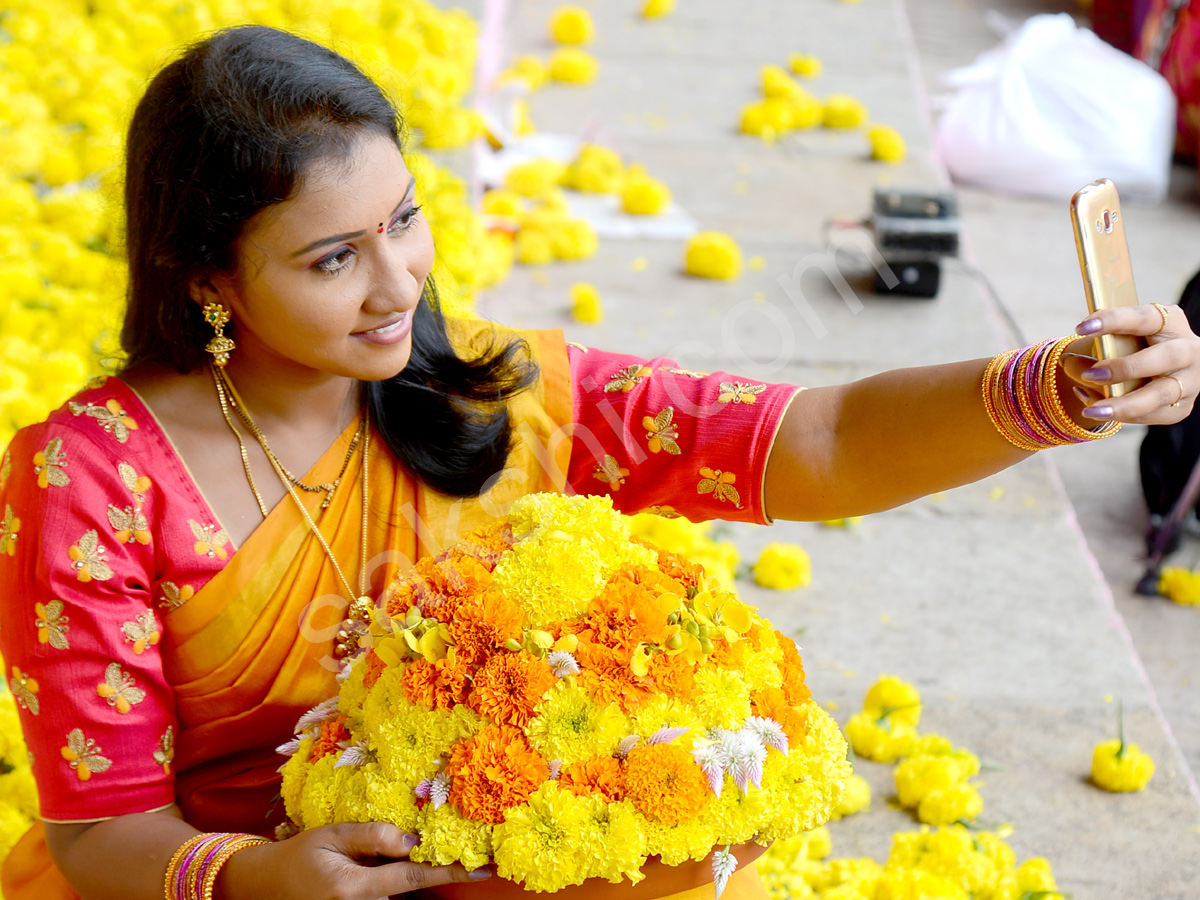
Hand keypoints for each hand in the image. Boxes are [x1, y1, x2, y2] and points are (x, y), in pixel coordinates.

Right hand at [218, 822, 488, 899]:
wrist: (267, 887)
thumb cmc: (300, 856)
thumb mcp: (331, 836)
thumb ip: (371, 836)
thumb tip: (411, 839)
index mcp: (354, 889)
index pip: (413, 878)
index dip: (450, 872)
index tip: (481, 868)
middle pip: (414, 891)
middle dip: (440, 872)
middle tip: (472, 857)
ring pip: (404, 897)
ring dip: (419, 879)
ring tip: (444, 859)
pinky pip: (390, 898)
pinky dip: (401, 884)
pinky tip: (400, 863)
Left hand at [1063, 303, 1199, 424]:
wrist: (1146, 373)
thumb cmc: (1127, 348)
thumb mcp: (1113, 341)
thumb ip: (1094, 348)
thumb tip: (1069, 362)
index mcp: (1171, 322)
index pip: (1145, 318)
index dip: (1114, 320)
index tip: (1081, 327)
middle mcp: (1188, 350)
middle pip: (1166, 357)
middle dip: (1127, 367)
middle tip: (1091, 374)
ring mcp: (1190, 381)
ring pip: (1161, 395)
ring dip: (1124, 404)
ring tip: (1091, 410)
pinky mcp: (1181, 407)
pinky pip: (1153, 415)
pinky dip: (1123, 415)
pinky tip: (1098, 411)